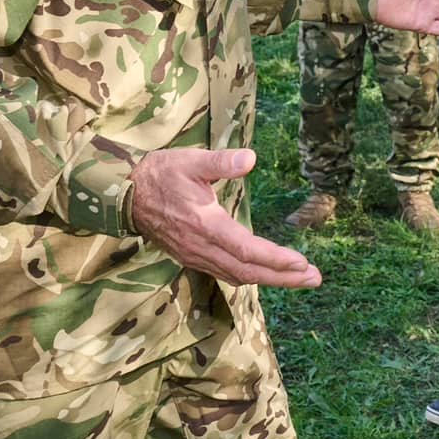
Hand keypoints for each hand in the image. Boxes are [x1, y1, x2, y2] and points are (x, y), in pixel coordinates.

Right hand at [128, 148, 321, 287]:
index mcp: (205, 225)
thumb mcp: (190, 160)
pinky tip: (267, 274)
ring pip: (238, 275)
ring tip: (301, 278)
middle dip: (283, 277)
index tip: (302, 263)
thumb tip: (250, 159)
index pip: (246, 249)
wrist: (123, 196)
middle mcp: (202, 247)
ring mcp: (196, 256)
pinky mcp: (193, 257)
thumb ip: (221, 162)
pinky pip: (226, 273)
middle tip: (315, 278)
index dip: (275, 259)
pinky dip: (250, 275)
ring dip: (271, 279)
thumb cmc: (160, 174)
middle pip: (248, 270)